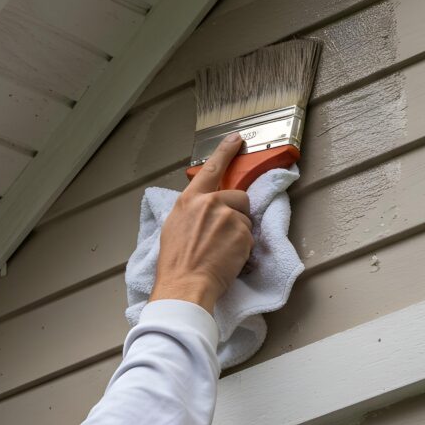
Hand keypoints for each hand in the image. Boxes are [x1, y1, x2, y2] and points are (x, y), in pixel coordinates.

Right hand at [150, 134, 252, 313]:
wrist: (185, 285)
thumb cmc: (176, 264)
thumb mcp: (174, 228)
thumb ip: (193, 212)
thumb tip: (206, 210)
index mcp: (189, 201)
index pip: (210, 169)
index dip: (225, 152)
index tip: (237, 139)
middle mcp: (208, 203)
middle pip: (238, 197)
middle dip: (237, 213)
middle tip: (224, 235)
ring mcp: (227, 216)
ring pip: (245, 219)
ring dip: (239, 234)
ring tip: (221, 252)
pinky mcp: (241, 232)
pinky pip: (250, 237)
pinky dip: (243, 249)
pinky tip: (228, 259)